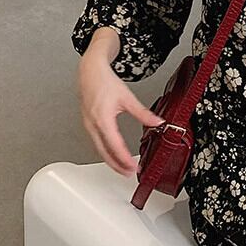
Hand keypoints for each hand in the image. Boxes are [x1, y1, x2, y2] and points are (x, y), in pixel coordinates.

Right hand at [76, 54, 162, 176]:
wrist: (90, 72)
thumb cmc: (104, 82)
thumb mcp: (128, 98)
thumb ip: (143, 113)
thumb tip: (158, 122)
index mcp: (103, 119)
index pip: (115, 145)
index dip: (124, 159)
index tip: (133, 167)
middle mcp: (93, 125)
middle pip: (104, 152)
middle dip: (117, 165)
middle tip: (129, 173)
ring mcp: (88, 126)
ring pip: (98, 150)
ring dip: (110, 161)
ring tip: (123, 169)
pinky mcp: (87, 125)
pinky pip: (95, 143)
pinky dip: (104, 152)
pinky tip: (112, 155)